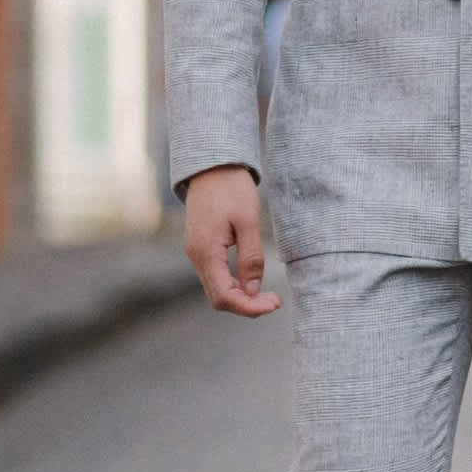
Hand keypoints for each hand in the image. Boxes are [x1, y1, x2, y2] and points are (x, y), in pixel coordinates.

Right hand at [183, 163, 279, 314]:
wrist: (212, 164)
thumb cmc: (232, 188)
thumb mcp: (248, 221)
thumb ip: (250, 258)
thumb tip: (253, 291)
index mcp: (205, 251)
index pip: (224, 296)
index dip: (249, 307)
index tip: (274, 303)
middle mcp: (196, 256)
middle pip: (218, 297)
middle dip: (247, 305)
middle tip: (275, 301)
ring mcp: (196, 252)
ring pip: (216, 288)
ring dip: (241, 296)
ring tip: (267, 294)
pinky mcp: (201, 246)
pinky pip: (215, 275)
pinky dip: (233, 284)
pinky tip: (251, 280)